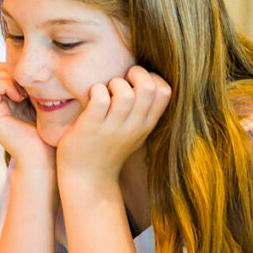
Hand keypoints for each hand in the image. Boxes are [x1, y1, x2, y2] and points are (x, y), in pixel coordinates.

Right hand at [0, 61, 54, 167]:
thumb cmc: (51, 133)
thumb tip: (38, 63)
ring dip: (9, 75)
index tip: (36, 80)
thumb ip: (37, 85)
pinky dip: (6, 84)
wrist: (46, 158)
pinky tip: (20, 96)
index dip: (17, 67)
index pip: (3, 67)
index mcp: (9, 98)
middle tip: (29, 85)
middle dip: (11, 69)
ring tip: (25, 92)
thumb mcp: (45, 102)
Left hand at [56, 65, 171, 191]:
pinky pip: (100, 99)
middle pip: (148, 88)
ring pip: (124, 92)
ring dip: (114, 83)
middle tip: (121, 81)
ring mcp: (112, 128)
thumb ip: (144, 112)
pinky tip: (92, 97)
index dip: (152, 78)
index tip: (137, 83)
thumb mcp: (135, 133)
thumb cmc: (109, 150)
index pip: (165, 91)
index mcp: (146, 125)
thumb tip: (149, 80)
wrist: (87, 178)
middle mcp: (133, 127)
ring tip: (106, 91)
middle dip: (134, 73)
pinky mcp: (91, 127)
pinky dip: (96, 90)